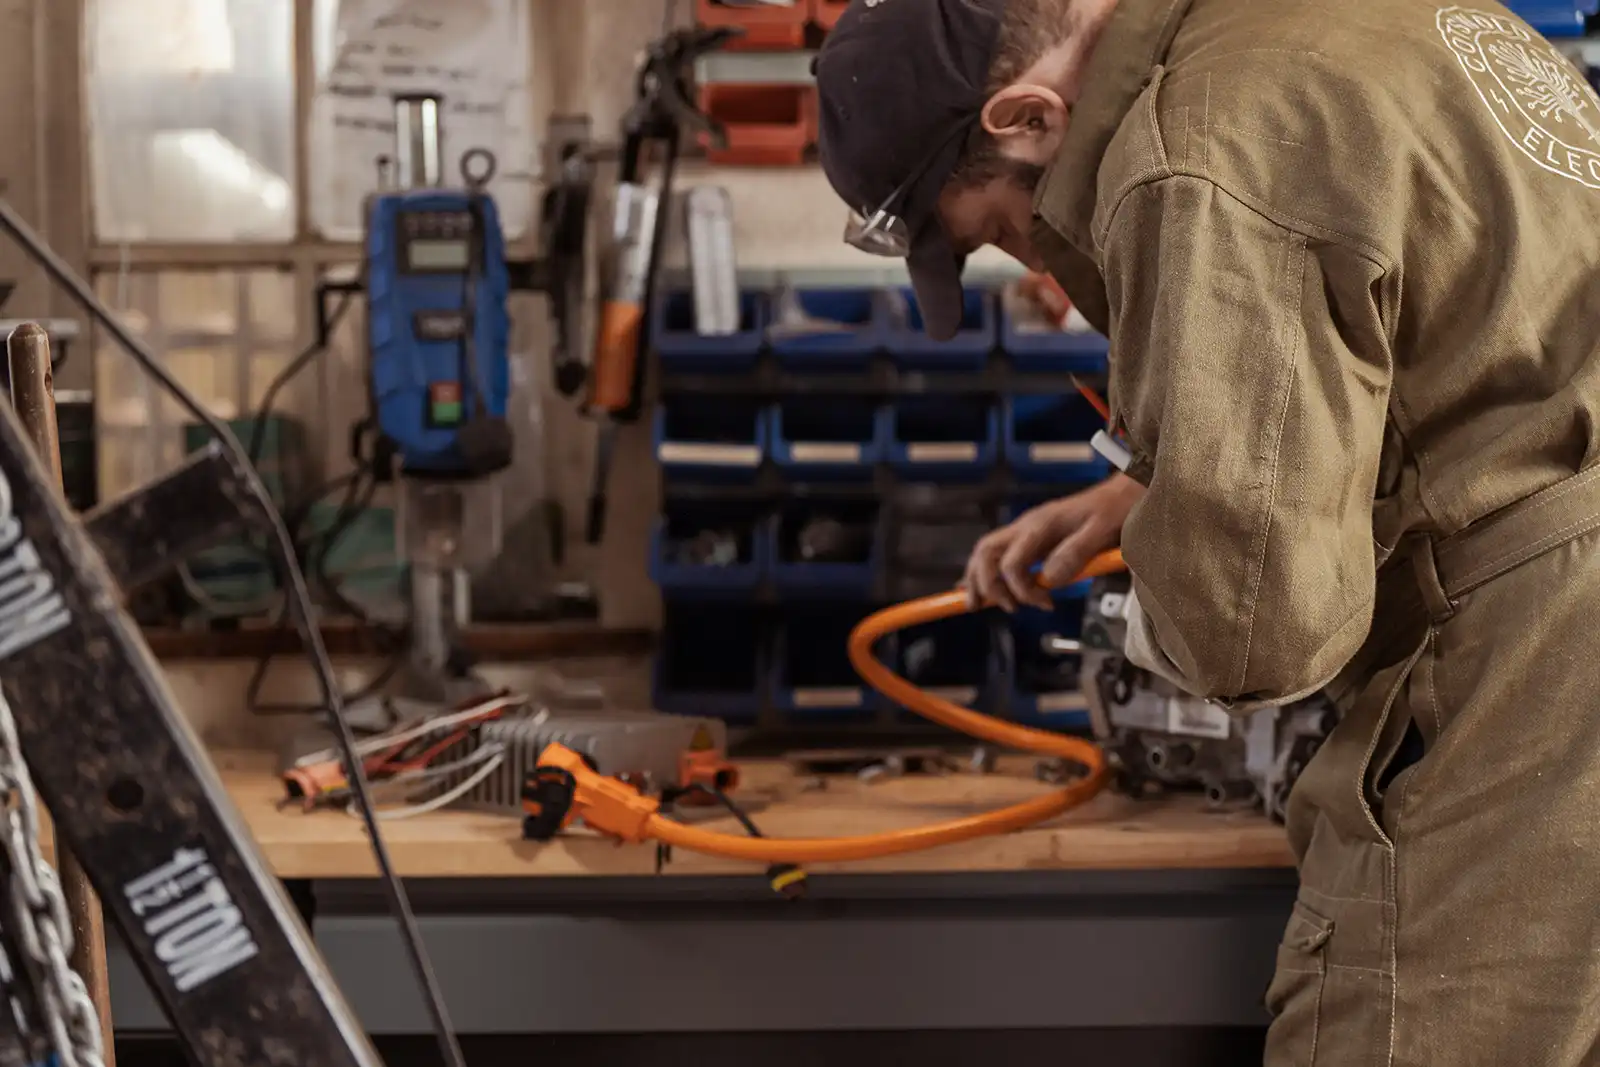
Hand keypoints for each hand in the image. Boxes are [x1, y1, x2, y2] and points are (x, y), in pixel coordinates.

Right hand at [961, 474, 1143, 611]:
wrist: (1122, 492)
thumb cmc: (1115, 510)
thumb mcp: (1101, 530)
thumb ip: (1075, 553)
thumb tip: (1049, 580)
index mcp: (1040, 525)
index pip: (1012, 564)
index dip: (1023, 590)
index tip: (1046, 604)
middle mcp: (1026, 526)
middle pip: (986, 553)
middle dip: (984, 584)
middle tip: (998, 608)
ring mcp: (1025, 530)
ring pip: (986, 552)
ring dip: (978, 579)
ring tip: (976, 603)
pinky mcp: (1031, 536)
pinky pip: (999, 553)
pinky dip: (986, 572)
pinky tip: (985, 588)